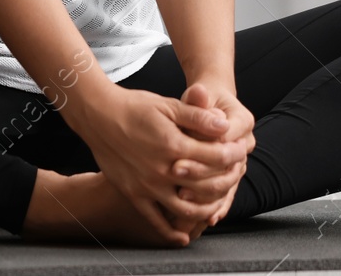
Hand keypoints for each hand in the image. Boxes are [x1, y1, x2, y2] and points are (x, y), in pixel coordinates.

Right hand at [73, 83, 250, 243]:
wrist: (98, 116)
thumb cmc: (134, 107)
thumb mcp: (168, 105)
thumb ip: (197, 117)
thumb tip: (225, 125)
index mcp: (173, 144)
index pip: (216, 156)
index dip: (234, 154)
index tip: (241, 151)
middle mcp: (162, 170)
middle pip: (207, 185)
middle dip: (227, 180)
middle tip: (236, 174)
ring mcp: (148, 186)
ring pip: (187, 209)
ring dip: (206, 209)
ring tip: (217, 203)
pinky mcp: (134, 195)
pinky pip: (156, 220)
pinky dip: (172, 232)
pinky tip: (184, 235)